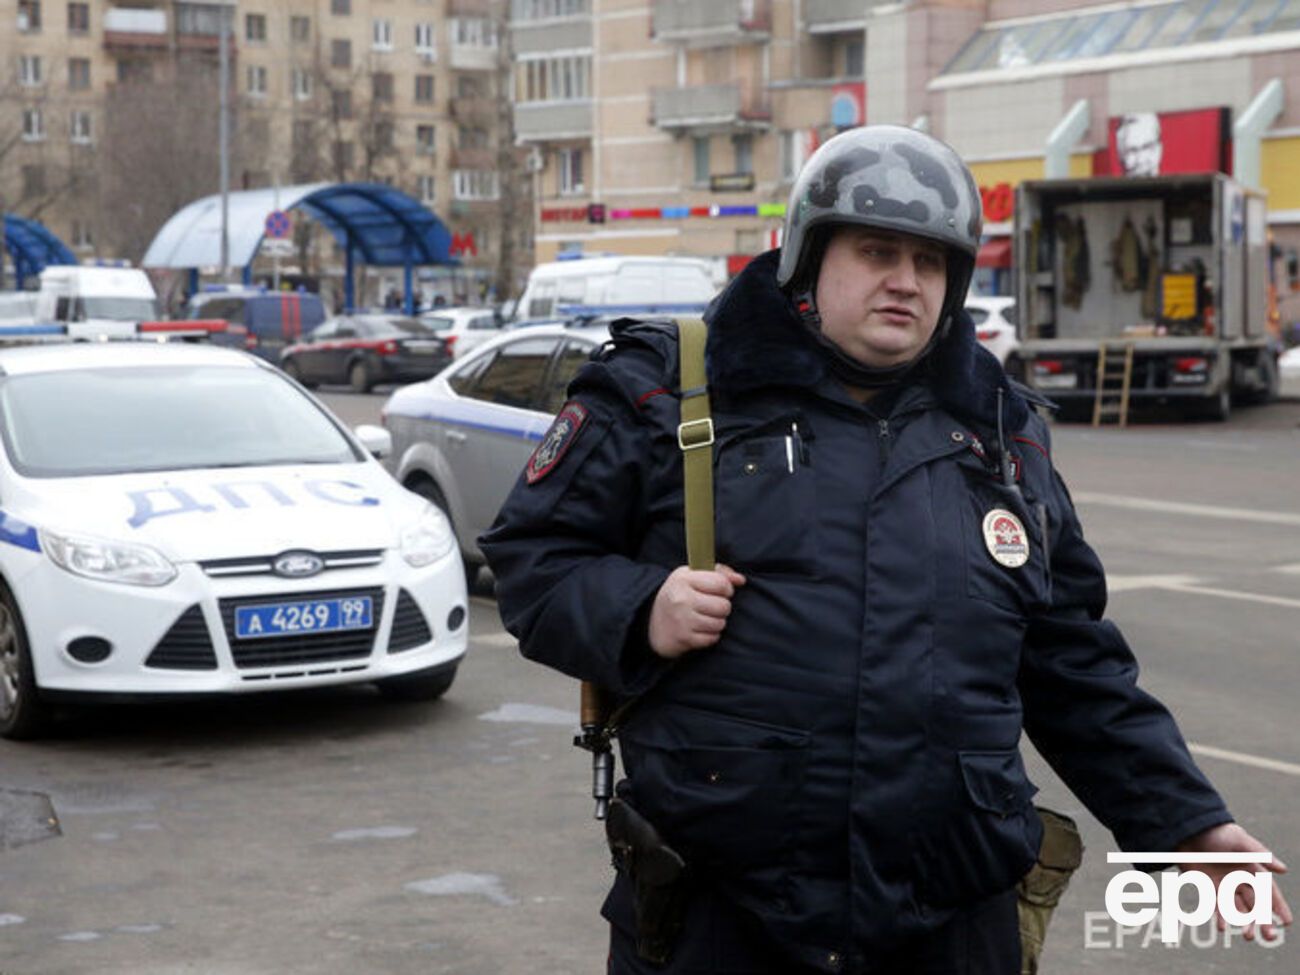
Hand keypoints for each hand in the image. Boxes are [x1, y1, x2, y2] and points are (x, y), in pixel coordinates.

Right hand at [647, 563, 746, 658]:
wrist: (650, 622)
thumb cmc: (678, 595)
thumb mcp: (691, 576)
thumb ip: (718, 573)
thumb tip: (740, 580)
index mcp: (684, 579)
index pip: (721, 583)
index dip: (727, 588)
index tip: (720, 591)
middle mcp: (682, 599)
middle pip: (723, 606)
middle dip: (722, 608)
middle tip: (712, 607)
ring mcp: (682, 620)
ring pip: (720, 623)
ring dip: (717, 622)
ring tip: (705, 618)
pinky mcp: (684, 638)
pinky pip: (712, 638)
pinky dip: (710, 636)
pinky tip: (700, 630)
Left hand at [1177, 823, 1291, 941]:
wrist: (1189, 830)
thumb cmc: (1218, 832)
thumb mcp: (1240, 840)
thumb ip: (1260, 854)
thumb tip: (1284, 869)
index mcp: (1252, 869)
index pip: (1269, 891)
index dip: (1279, 906)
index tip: (1287, 922)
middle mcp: (1240, 880)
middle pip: (1256, 905)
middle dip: (1264, 922)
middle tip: (1270, 937)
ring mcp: (1225, 885)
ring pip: (1238, 910)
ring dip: (1244, 923)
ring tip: (1249, 936)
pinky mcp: (1208, 887)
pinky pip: (1217, 906)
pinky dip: (1220, 917)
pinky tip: (1222, 927)